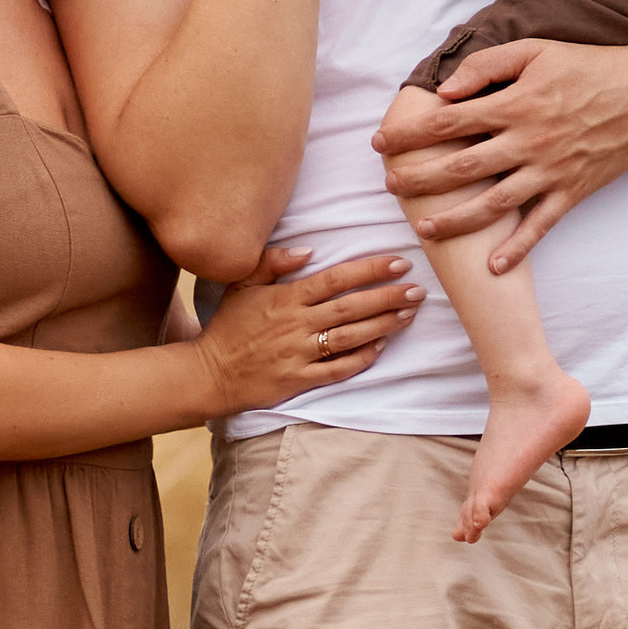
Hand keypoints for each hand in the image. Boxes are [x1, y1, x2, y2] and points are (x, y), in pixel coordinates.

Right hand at [194, 243, 425, 412]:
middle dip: (388, 296)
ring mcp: (299, 353)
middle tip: (418, 289)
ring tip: (409, 314)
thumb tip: (309, 249)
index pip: (336, 278)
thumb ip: (273, 262)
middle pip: (351, 307)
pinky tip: (381, 347)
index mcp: (285, 298)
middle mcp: (296, 324)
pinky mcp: (299, 379)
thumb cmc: (228, 326)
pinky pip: (338, 369)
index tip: (399, 262)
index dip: (370, 269)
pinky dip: (362, 358)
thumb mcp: (241, 284)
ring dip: (383, 325)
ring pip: (350, 337)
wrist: (209, 373)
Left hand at [371, 39, 627, 271]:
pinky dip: (516, 248)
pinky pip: (540, 225)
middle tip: (390, 188)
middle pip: (461, 168)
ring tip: (424, 229)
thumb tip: (445, 91)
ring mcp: (550, 170)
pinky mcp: (572, 191)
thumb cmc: (587, 67)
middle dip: (420, 180)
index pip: (448, 123)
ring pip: (493, 203)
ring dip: (455, 220)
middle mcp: (528, 141)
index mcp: (515, 103)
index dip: (410, 135)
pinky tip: (492, 265)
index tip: (382, 145)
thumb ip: (487, 67)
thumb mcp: (535, 51)